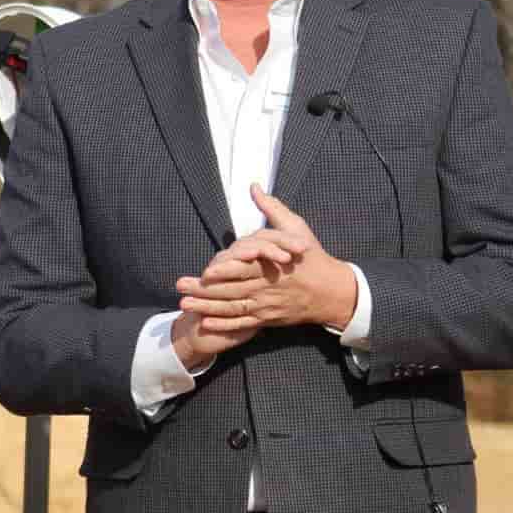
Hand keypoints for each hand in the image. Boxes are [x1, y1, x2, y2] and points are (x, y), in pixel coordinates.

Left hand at [174, 185, 357, 332]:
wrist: (331, 292)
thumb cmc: (312, 258)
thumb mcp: (296, 228)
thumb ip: (273, 210)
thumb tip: (254, 188)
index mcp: (271, 265)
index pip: (243, 269)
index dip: (223, 271)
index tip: (204, 271)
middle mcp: (266, 287)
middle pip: (230, 290)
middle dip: (203, 289)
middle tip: (180, 286)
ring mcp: (266, 305)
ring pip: (232, 308)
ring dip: (206, 307)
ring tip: (184, 305)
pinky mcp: (267, 319)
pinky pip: (242, 324)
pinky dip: (224, 324)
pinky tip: (205, 323)